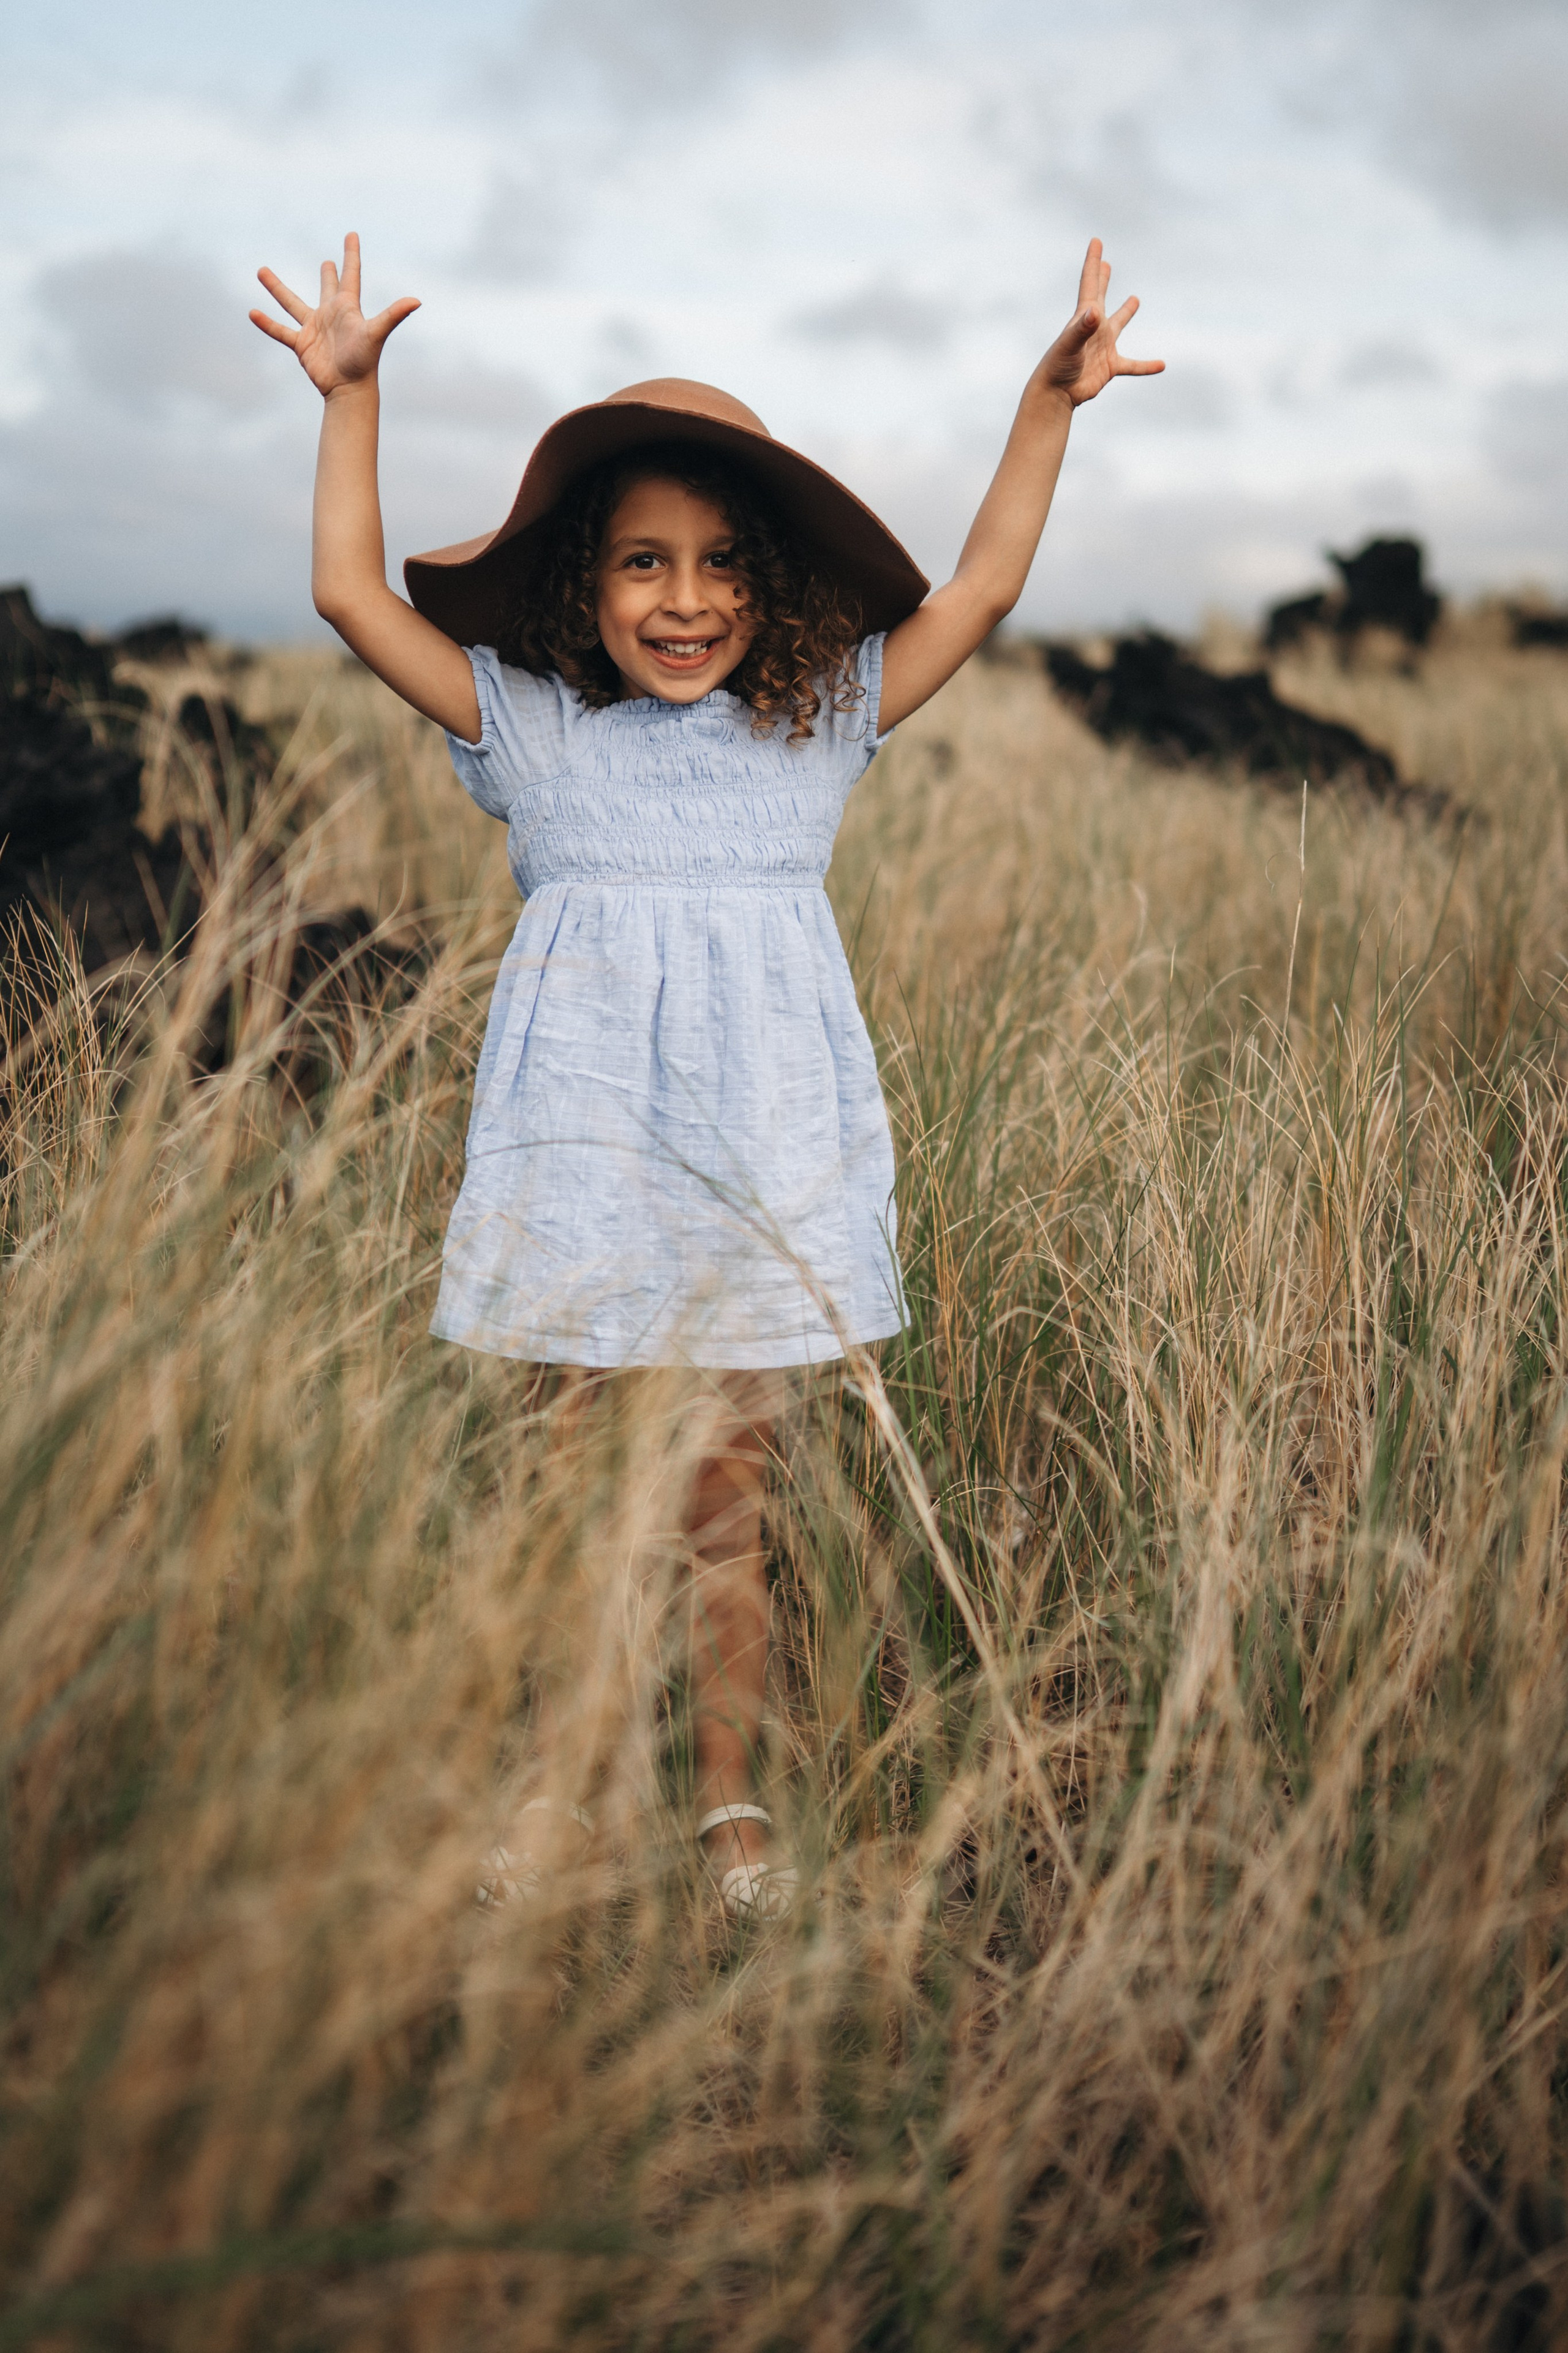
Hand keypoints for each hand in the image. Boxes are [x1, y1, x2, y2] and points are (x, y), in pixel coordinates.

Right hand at [249, 232, 418, 395]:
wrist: (349, 389)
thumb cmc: (364, 361)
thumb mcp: (376, 333)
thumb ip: (393, 315)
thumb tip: (416, 300)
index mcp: (347, 307)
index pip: (350, 274)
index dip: (351, 255)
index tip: (352, 235)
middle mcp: (331, 315)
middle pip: (327, 287)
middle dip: (327, 274)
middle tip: (327, 262)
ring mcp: (314, 329)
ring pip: (292, 303)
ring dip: (277, 288)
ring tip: (261, 271)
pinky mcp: (302, 345)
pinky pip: (281, 331)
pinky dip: (267, 323)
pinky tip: (253, 312)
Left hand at [1035, 238, 1162, 407]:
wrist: (1056, 394)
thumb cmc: (1058, 367)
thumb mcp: (1070, 345)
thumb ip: (1082, 328)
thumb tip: (1095, 312)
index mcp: (1084, 317)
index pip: (1090, 283)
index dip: (1093, 262)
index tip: (1096, 241)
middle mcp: (1094, 328)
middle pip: (1100, 297)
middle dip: (1103, 279)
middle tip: (1105, 264)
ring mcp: (1103, 347)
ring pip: (1119, 325)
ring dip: (1126, 312)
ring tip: (1135, 299)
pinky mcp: (1110, 366)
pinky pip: (1133, 365)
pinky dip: (1146, 365)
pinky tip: (1161, 365)